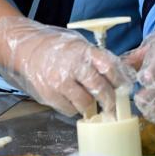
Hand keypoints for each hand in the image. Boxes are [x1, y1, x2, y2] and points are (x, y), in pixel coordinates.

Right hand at [0, 16, 133, 116]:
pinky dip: (75, 109)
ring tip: (94, 105)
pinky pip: (70, 110)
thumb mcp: (81, 45)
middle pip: (100, 88)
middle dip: (110, 101)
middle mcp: (73, 66)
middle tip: (113, 106)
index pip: (109, 66)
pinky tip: (74, 101)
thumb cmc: (59, 48)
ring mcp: (60, 82)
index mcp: (84, 51)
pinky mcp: (49, 95)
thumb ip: (99, 58)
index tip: (124, 88)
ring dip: (92, 107)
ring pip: (86, 103)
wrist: (28, 50)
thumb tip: (126, 70)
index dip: (119, 80)